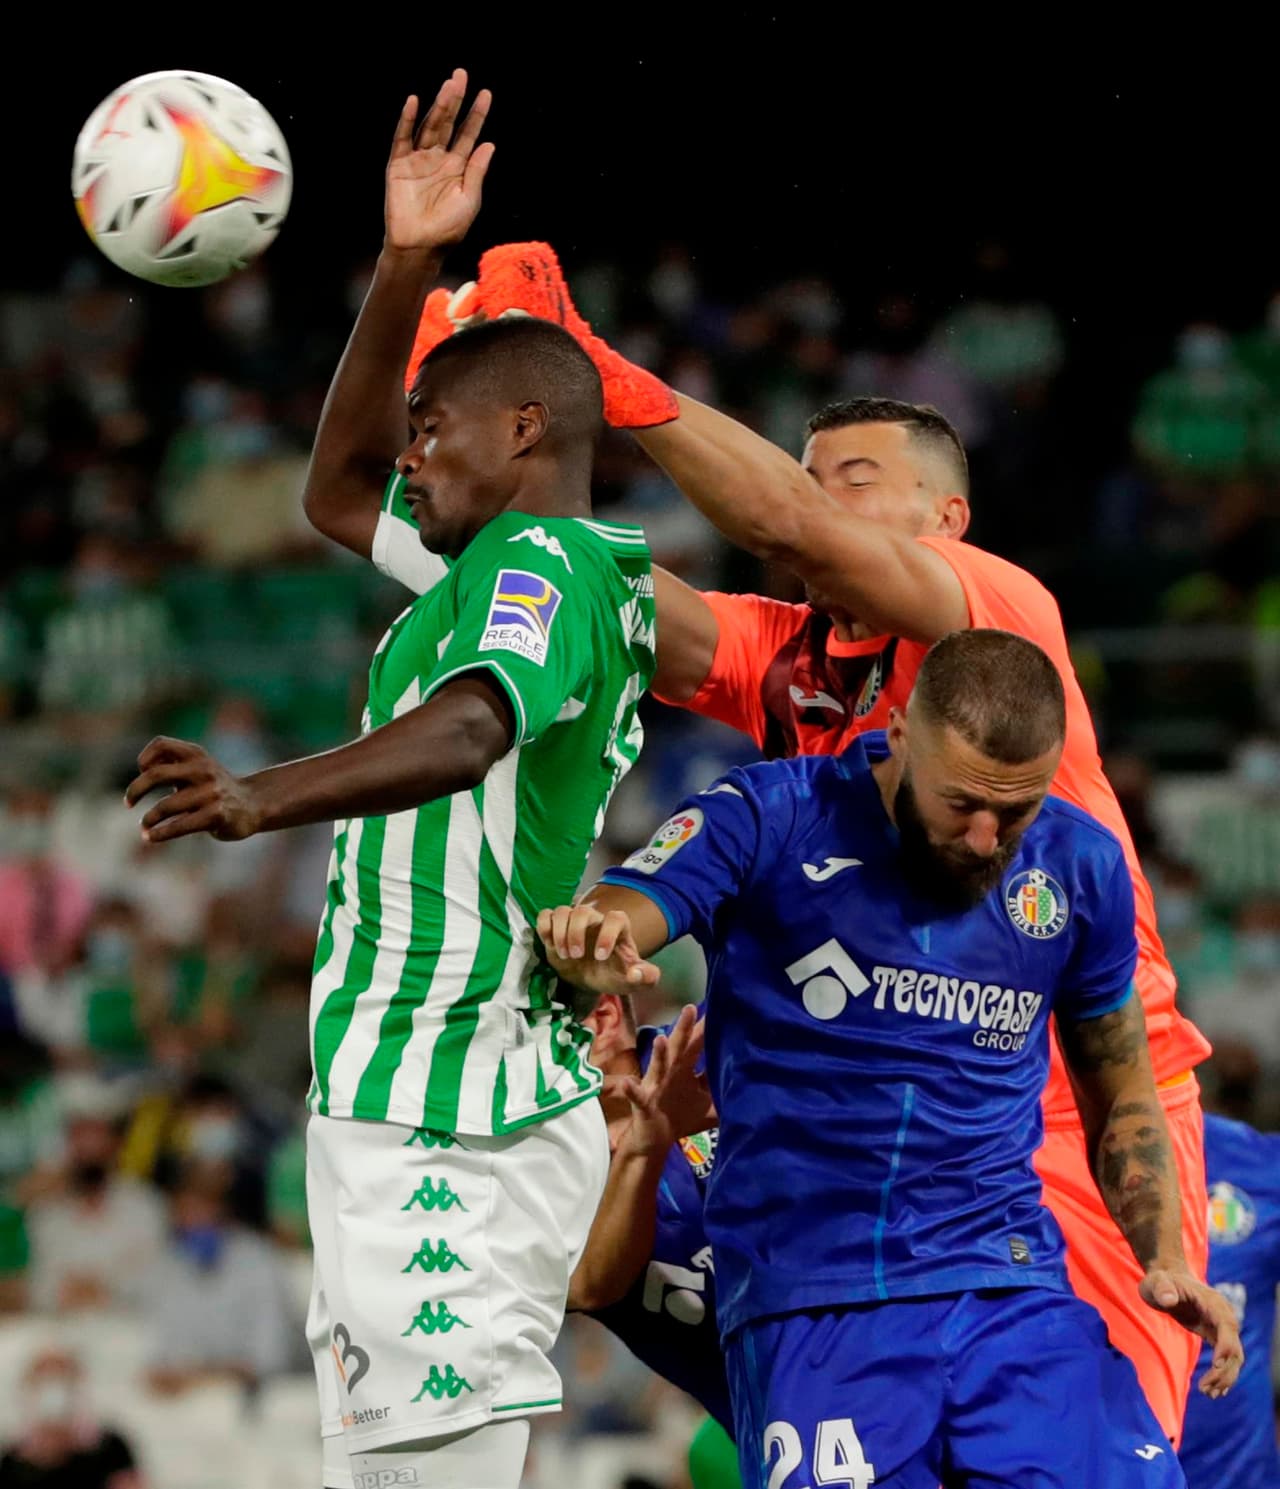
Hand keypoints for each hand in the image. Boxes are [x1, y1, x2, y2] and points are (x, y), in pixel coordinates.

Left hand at [125, 737, 262, 843]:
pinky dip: (160, 833)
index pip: (162, 744)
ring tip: (144, 826)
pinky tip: (150, 837)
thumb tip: (142, 769)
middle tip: (128, 803)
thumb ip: (172, 764)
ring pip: (165, 806)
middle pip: (156, 774)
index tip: (142, 771)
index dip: (145, 757)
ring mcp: (211, 793)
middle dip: (135, 790)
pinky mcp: (216, 815)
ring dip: (148, 818)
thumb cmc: (214, 787)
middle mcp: (203, 770)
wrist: (253, 804)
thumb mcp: (197, 768)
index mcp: (196, 754)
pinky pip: (180, 825)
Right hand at [385, 70, 493, 252]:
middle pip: (448, 123)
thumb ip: (477, 171)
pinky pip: (402, 139)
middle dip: (455, 100)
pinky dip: (406, 121)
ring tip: (448, 86)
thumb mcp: (469, 199)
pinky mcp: (398, 166)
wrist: (420, 247)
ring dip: (438, 106)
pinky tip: (414, 102)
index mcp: (458, 167)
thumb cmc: (447, 229)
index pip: (469, 134)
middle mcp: (438, 159)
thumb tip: (489, 143)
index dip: (476, 115)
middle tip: (462, 75)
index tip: (486, 93)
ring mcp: (418, 160)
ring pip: (429, 126)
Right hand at [536, 903, 660, 997]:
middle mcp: (595, 920)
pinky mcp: (556, 928)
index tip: (601, 956)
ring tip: (564, 955)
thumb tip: (636, 973)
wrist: (592, 978)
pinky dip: (544, 926)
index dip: (608, 934)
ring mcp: (574, 922)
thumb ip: (646, 977)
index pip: (615, 918)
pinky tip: (549, 944)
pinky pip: (546, 914)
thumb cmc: (614, 975)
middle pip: (583, 911)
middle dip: (576, 933)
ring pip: (563, 910)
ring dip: (560, 931)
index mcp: (617, 928)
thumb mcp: (634, 981)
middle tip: (576, 956)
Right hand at [614, 1004, 715, 1156]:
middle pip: (678, 1047)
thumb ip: (724, 1087)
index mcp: (685, 1069)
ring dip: (658, 1054)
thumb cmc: (681, 1116)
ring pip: (657, 1067)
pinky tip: (627, 1083)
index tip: (719, 1006)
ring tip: (660, 1039)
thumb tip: (753, 1081)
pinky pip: (637, 1096)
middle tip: (691, 1008)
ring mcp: (655, 1087)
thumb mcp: (707, 1101)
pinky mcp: (643, 1104)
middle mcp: (670, 1072)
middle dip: (684, 1029)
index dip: (707, 1028)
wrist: (654, 1141)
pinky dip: (631, 1089)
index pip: (698, 1044)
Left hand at [1140, 1264, 1242, 1396]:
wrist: (1166, 1280)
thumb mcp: (1156, 1282)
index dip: (1226, 1346)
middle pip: (1234, 1348)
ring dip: (1224, 1378)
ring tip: (1207, 1393)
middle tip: (1205, 1389)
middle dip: (1224, 1371)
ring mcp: (1221, 1327)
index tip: (1216, 1365)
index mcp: (1213, 1302)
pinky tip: (1214, 1391)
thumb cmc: (1161, 1280)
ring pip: (1233, 1358)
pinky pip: (1226, 1358)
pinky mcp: (1215, 1335)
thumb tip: (1169, 1299)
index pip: (1228, 1326)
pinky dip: (1222, 1375)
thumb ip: (1162, 1289)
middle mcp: (1223, 1316)